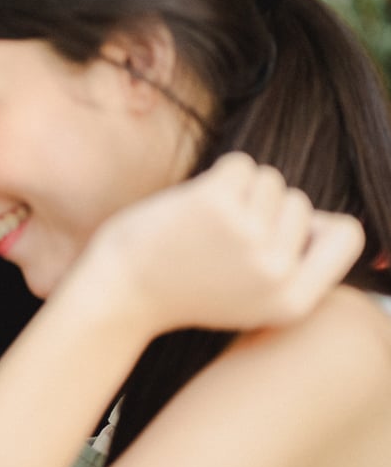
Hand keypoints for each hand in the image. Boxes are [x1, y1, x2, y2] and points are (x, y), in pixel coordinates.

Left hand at [79, 152, 363, 335]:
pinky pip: (238, 165)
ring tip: (198, 227)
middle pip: (298, 200)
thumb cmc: (182, 288)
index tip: (277, 231)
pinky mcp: (217, 206)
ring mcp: (249, 238)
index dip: (315, 223)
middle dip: (260, 207)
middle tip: (214, 239)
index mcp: (293, 301)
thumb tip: (327, 219)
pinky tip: (188, 208)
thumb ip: (291, 267)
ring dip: (234, 192)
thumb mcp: (249, 298)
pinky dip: (216, 176)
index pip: (347, 234)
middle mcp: (278, 273)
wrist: (118, 294)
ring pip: (267, 179)